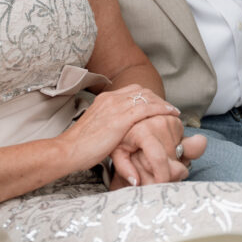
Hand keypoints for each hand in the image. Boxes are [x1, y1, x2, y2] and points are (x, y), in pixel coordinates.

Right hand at [60, 85, 179, 177]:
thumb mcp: (96, 129)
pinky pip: (147, 109)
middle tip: (168, 108)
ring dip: (162, 103)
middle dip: (157, 98)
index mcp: (104, 99)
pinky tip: (171, 113)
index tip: (157, 104)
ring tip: (173, 110)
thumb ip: (108, 125)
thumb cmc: (80, 146)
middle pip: (141, 91)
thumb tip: (116, 131)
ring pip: (146, 98)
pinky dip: (161, 109)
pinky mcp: (121, 119)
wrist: (68, 150)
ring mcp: (115, 107)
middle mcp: (110, 98)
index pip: (132, 91)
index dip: (147, 97)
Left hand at [111, 120, 206, 187]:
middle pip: (170, 158)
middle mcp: (159, 122)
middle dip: (164, 168)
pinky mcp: (175, 118)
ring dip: (170, 158)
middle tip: (150, 165)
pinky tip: (161, 145)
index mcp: (143, 131)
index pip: (159, 159)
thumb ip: (124, 168)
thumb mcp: (117, 153)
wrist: (125, 116)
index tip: (160, 185)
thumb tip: (136, 182)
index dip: (162, 176)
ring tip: (153, 153)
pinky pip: (182, 142)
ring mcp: (169, 118)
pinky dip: (174, 148)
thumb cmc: (121, 136)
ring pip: (178, 151)